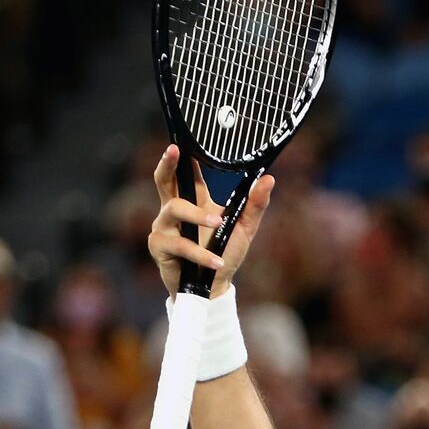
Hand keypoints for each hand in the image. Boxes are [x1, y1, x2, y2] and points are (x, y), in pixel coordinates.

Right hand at [149, 145, 275, 298]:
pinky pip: (180, 244)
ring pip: (175, 209)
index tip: (185, 140)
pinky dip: (201, 253)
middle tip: (174, 150)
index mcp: (195, 201)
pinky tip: (217, 261)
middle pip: (164, 180)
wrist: (214, 287)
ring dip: (197, 216)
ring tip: (218, 223)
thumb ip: (255, 205)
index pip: (187, 174)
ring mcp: (164, 227)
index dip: (185, 157)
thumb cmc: (225, 254)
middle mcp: (174, 210)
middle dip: (167, 163)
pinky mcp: (159, 247)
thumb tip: (268, 179)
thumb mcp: (244, 229)